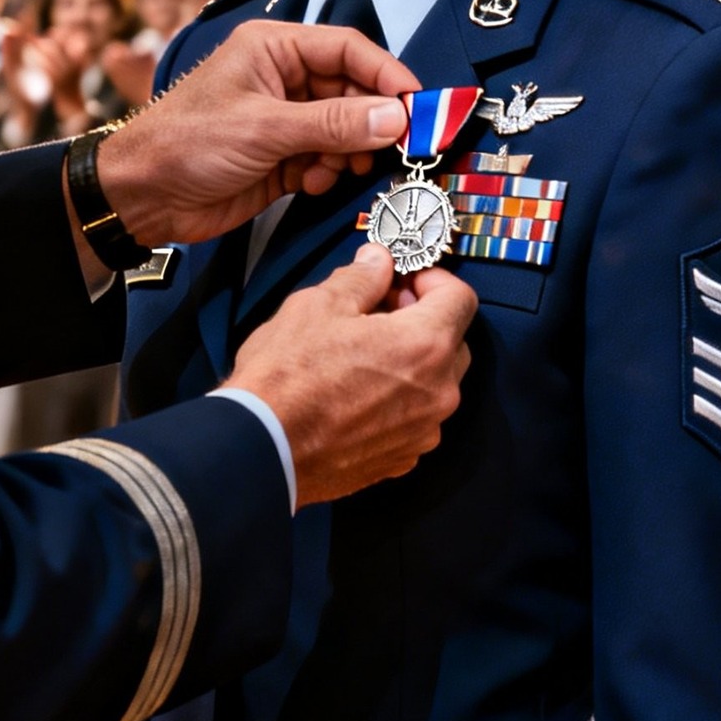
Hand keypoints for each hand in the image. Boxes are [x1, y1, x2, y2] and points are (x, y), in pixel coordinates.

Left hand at [96, 20, 418, 247]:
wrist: (140, 197)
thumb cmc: (187, 143)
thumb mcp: (265, 129)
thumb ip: (334, 124)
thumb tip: (395, 117)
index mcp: (274, 48)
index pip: (348, 50)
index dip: (387, 75)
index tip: (419, 105)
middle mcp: (283, 77)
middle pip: (352, 90)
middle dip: (371, 121)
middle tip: (396, 148)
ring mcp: (284, 118)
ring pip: (344, 128)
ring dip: (349, 152)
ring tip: (337, 169)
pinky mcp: (281, 156)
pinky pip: (327, 159)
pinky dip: (327, 173)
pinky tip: (309, 184)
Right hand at [226, 245, 477, 504]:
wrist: (260, 451)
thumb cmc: (289, 373)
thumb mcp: (319, 305)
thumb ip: (362, 277)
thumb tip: (379, 260)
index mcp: (427, 345)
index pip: (461, 298)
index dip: (432, 280)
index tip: (401, 280)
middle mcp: (439, 393)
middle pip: (454, 342)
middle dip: (424, 320)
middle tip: (379, 313)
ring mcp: (423, 433)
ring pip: (435, 384)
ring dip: (412, 364)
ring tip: (363, 357)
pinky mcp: (401, 461)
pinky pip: (415, 420)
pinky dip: (399, 402)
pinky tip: (357, 396)